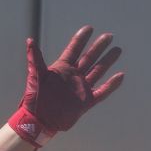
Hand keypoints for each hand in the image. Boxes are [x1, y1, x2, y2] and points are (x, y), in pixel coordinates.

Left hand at [9, 25, 123, 146]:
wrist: (39, 121)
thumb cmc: (35, 99)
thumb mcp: (36, 76)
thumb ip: (35, 58)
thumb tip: (30, 40)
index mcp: (62, 69)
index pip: (74, 49)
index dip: (81, 39)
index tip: (89, 28)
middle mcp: (73, 76)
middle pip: (89, 58)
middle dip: (99, 47)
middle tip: (109, 36)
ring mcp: (81, 88)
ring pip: (98, 71)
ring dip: (107, 61)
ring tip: (117, 50)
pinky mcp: (86, 101)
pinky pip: (102, 91)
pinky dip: (111, 84)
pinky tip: (120, 75)